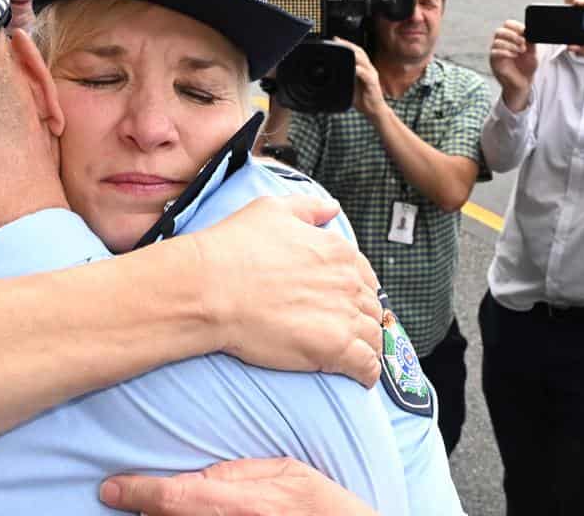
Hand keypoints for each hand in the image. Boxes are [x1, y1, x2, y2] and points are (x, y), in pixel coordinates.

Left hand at [99, 458, 378, 515]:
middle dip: (148, 509)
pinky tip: (182, 513)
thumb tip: (196, 474)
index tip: (110, 488)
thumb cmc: (323, 507)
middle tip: (131, 497)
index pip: (174, 496)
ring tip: (155, 506)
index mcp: (241, 505)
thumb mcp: (286, 473)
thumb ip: (237, 471)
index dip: (137, 492)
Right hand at [189, 195, 383, 387]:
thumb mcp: (271, 210)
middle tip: (349, 329)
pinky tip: (360, 376)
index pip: (365, 275)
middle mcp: (347, 281)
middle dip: (363, 318)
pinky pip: (366, 364)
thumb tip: (331, 209)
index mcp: (336, 250)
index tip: (347, 301)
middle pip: (371, 306)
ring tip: (356, 355)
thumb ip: (308, 208)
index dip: (357, 290)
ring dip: (368, 345)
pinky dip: (368, 372)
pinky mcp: (335, 348)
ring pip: (374, 335)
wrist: (209, 289)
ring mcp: (344, 315)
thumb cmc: (232, 249)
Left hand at [336, 40, 384, 119]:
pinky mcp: (373, 83)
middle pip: (360, 52)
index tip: (336, 40)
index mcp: (364, 68)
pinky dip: (359, 70)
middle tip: (337, 41)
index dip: (347, 45)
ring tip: (345, 49)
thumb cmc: (362, 98)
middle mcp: (369, 69)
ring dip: (354, 54)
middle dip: (349, 45)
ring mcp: (372, 75)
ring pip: (364, 60)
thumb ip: (343, 78)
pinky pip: (366, 74)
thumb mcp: (349, 86)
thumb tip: (329, 75)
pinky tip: (353, 68)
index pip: (356, 52)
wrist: (374, 110)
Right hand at [488, 19, 536, 112]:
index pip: (507, 25)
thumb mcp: (532, 52)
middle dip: (512, 35)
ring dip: (510, 45)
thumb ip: (530, 41)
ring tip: (520, 51)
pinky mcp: (494, 62)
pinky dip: (505, 52)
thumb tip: (531, 31)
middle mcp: (501, 44)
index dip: (515, 26)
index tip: (524, 31)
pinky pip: (494, 53)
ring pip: (496, 42)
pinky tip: (514, 56)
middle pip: (499, 31)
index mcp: (510, 38)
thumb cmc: (527, 67)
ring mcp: (496, 53)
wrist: (523, 83)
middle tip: (522, 42)